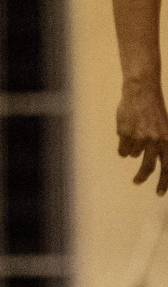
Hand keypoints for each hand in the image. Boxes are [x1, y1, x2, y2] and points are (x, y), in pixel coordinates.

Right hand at [119, 80, 167, 194]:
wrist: (141, 92)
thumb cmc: (154, 111)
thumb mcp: (165, 129)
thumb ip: (161, 145)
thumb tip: (153, 164)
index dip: (165, 182)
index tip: (159, 194)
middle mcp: (155, 140)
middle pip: (149, 166)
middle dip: (142, 177)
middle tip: (136, 182)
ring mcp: (139, 137)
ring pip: (132, 154)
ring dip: (131, 149)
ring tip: (132, 135)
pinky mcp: (125, 133)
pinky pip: (122, 148)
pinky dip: (123, 144)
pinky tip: (125, 132)